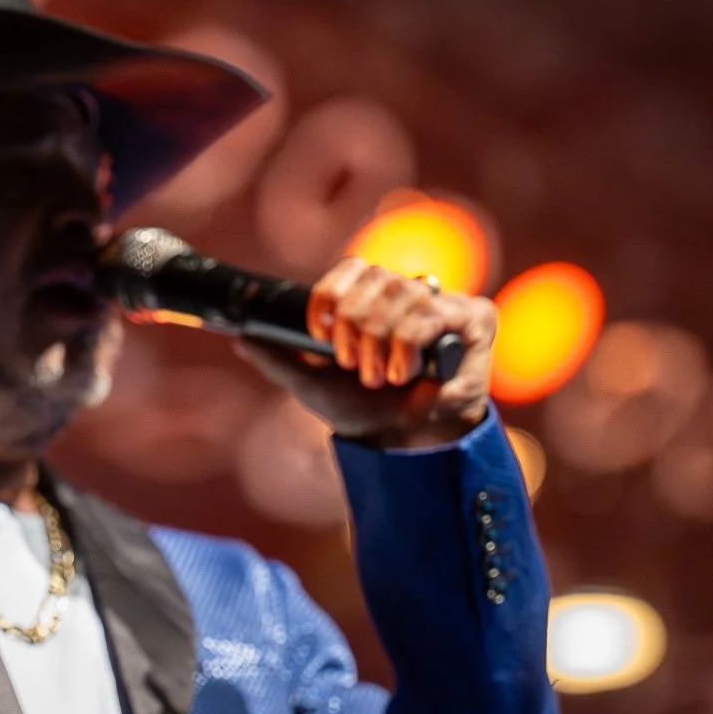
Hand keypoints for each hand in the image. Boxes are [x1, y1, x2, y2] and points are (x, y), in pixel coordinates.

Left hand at [236, 259, 495, 447]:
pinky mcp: (474, 317)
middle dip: (355, 329)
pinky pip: (431, 312)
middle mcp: (408, 294)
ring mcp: (442, 303)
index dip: (331, 295)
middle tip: (357, 367)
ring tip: (384, 377)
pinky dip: (409, 344)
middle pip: (374, 280)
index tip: (319, 332)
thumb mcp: (310, 385)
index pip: (351, 269)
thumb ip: (277, 358)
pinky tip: (406, 372)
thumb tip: (238, 336)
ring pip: (401, 294)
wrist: (404, 444)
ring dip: (381, 342)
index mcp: (372, 299)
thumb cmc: (363, 411)